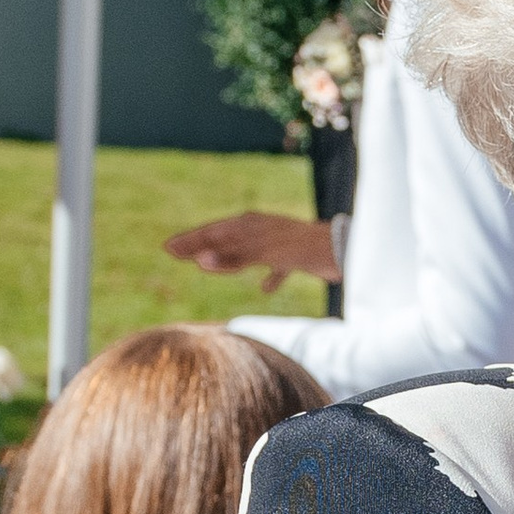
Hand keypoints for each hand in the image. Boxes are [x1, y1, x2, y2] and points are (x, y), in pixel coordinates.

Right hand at [163, 211, 338, 285]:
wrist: (345, 251)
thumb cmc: (304, 249)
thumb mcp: (265, 253)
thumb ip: (234, 257)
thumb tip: (202, 261)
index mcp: (252, 224)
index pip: (213, 232)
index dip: (190, 241)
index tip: (167, 248)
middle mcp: (263, 230)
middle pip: (225, 238)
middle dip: (200, 246)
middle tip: (174, 252)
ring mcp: (279, 243)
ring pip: (245, 252)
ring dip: (226, 259)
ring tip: (207, 266)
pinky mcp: (296, 257)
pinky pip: (276, 267)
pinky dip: (268, 276)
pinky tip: (266, 289)